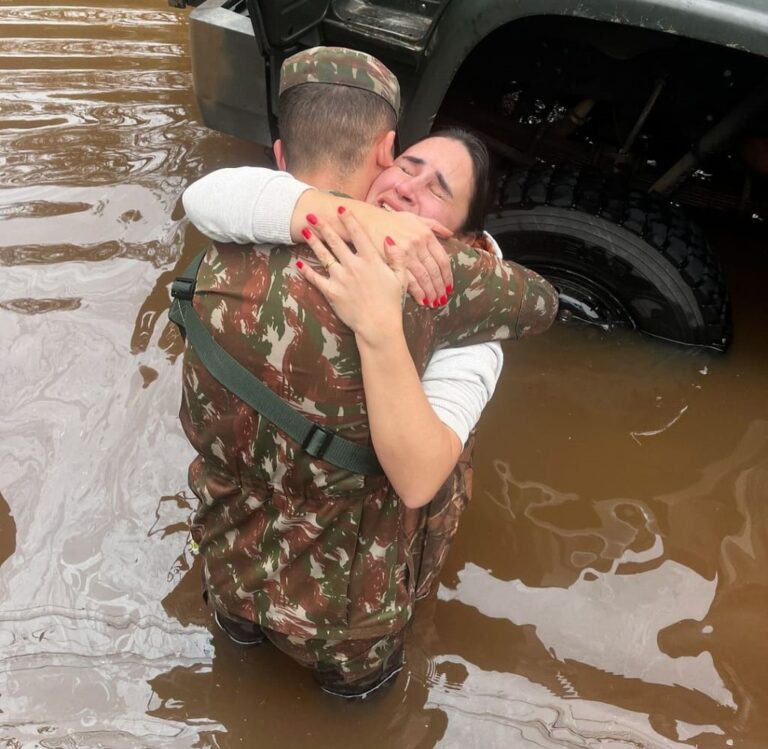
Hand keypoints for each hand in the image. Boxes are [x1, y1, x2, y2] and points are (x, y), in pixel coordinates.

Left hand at [297, 209, 406, 346]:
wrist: (379, 326)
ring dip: (313, 242)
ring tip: (304, 231)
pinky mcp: (331, 292)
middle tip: (312, 215)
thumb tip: (389, 239)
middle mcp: (354, 265)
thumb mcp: (400, 278)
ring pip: (323, 256)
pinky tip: (299, 262)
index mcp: (371, 260)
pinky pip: (316, 278)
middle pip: (335, 241)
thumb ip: (396, 257)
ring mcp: (341, 278)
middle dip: (323, 226)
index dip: (348, 220)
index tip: (340, 208)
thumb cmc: (391, 303)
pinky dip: (306, 270)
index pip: (358, 234)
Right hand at [348, 205, 452, 306]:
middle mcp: (418, 244)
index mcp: (425, 234)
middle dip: (440, 287)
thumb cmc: (388, 222)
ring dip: (430, 292)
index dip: (447, 276)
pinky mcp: (392, 262)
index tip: (449, 286)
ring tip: (434, 302)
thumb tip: (449, 234)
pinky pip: (409, 281)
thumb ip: (433, 225)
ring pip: (424, 278)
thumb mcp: (413, 218)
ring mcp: (405, 253)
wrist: (363, 222)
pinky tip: (421, 300)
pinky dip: (417, 293)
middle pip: (434, 271)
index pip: (442, 259)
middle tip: (443, 299)